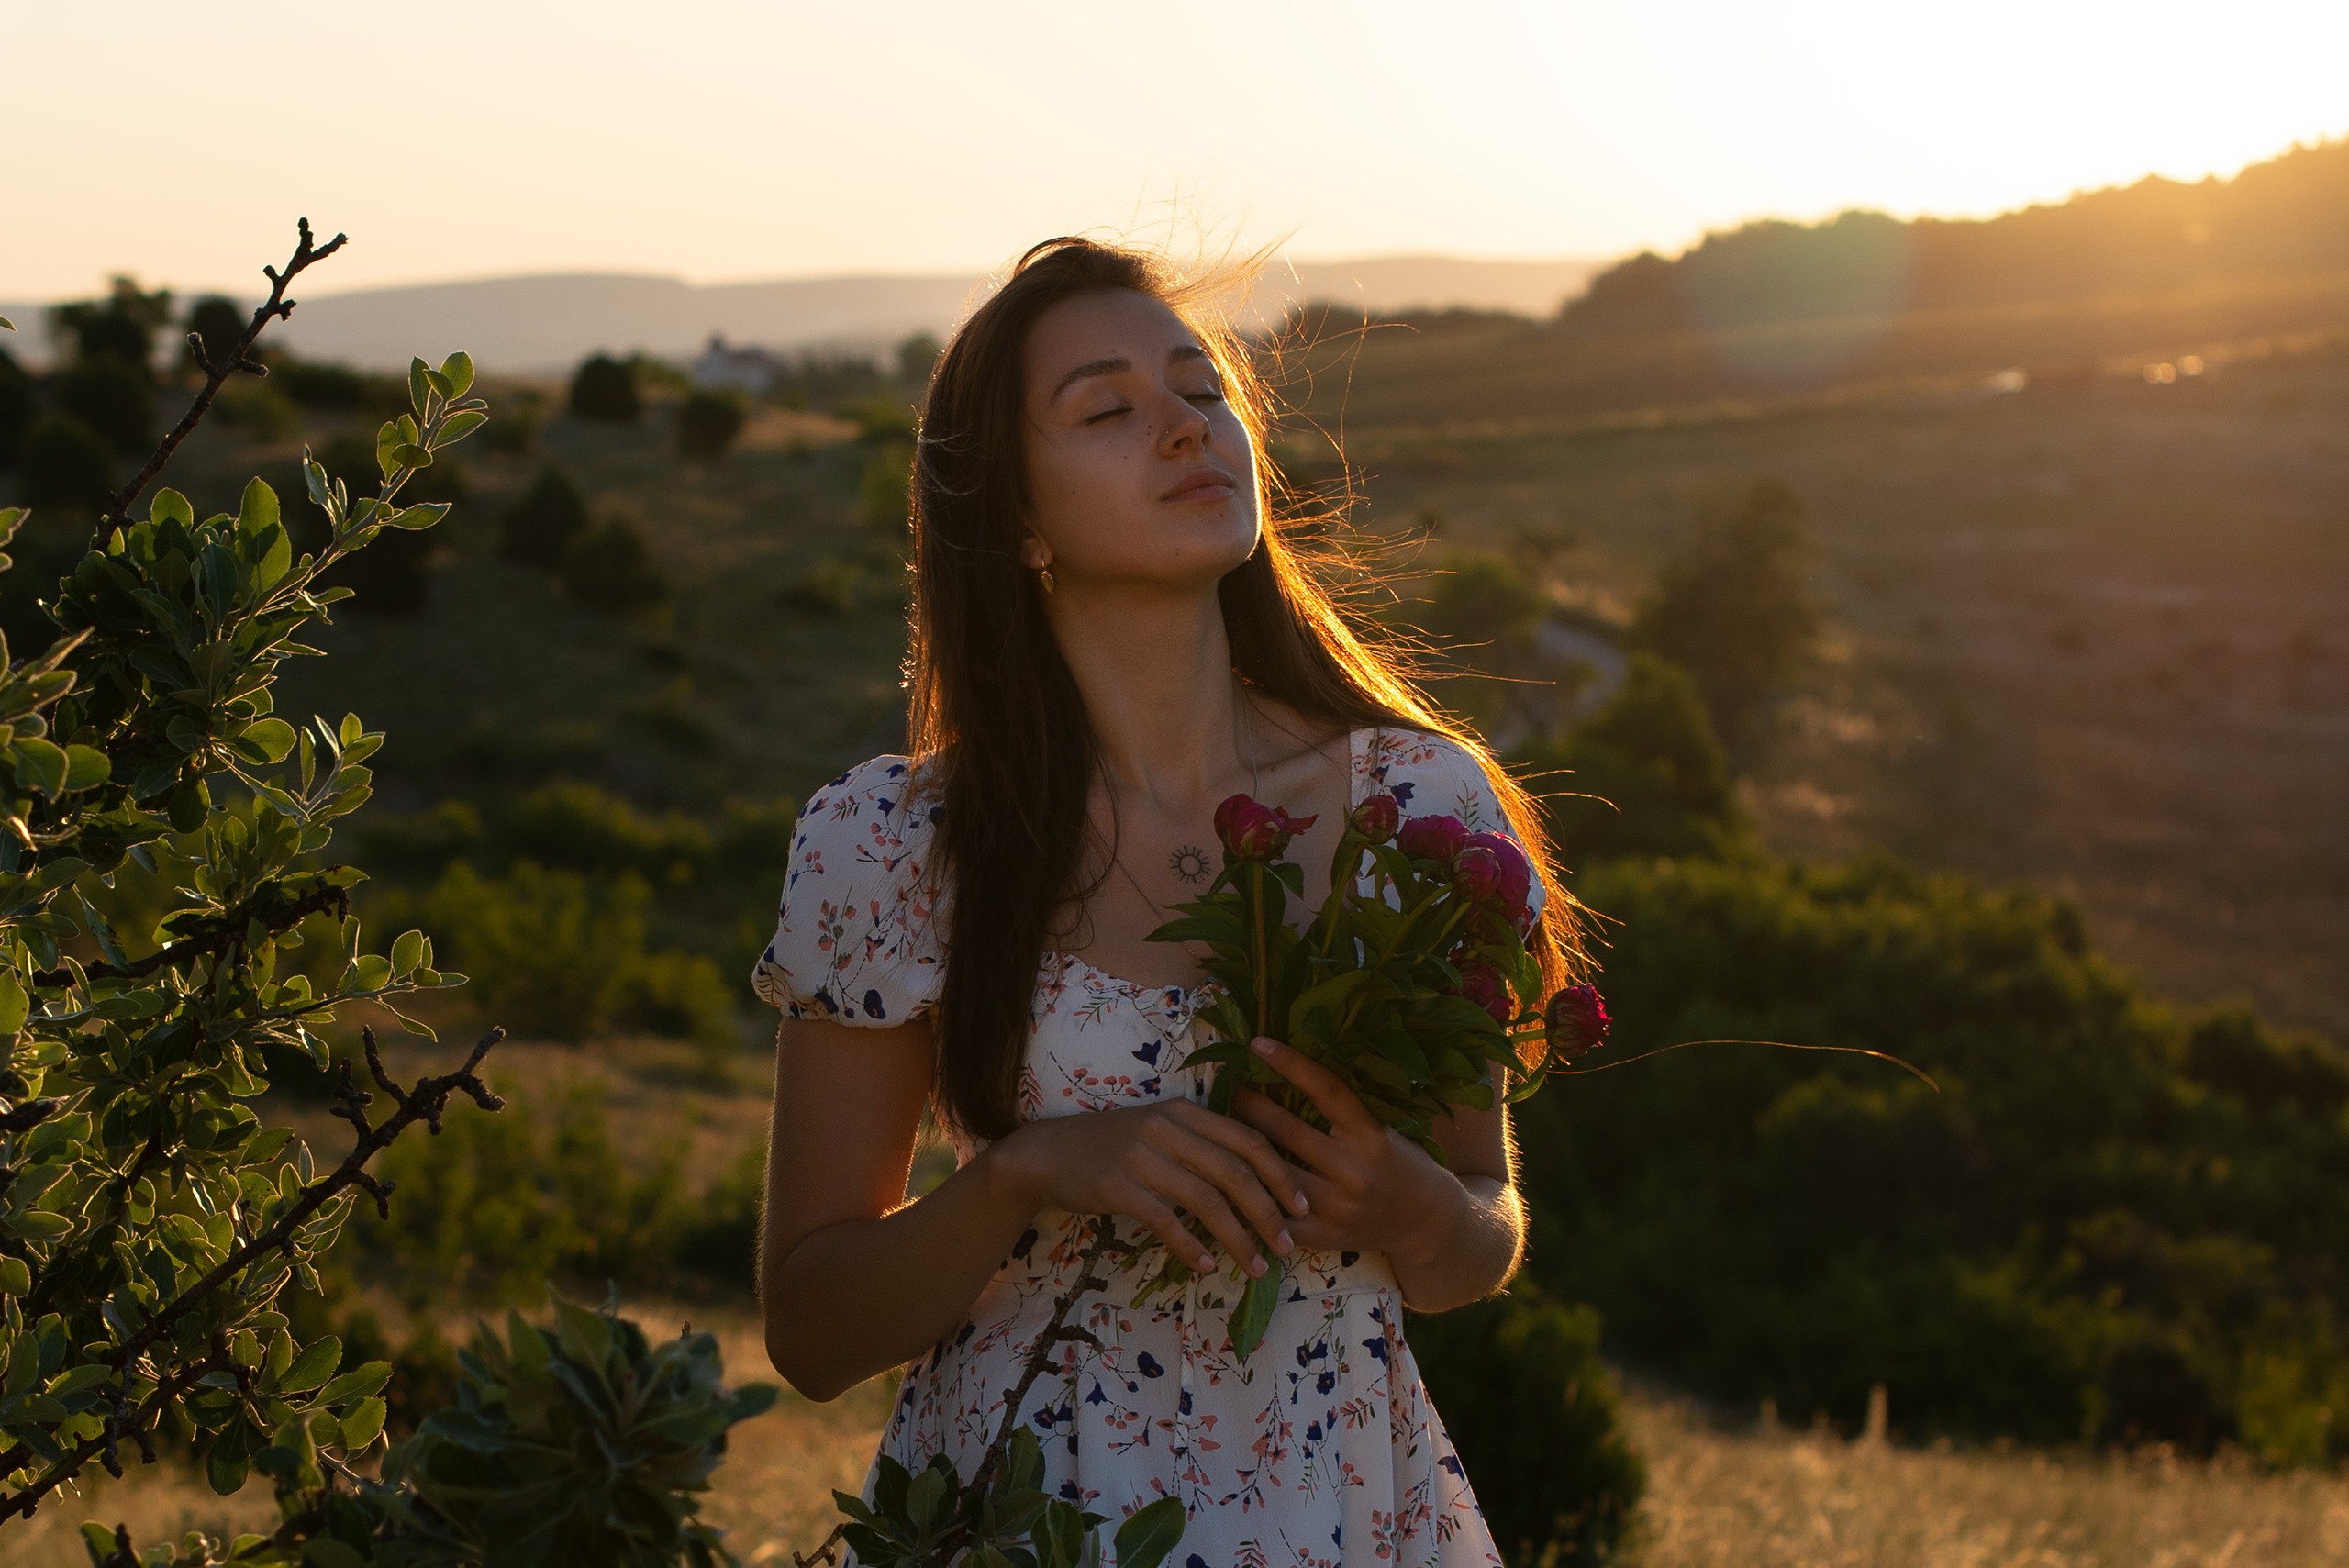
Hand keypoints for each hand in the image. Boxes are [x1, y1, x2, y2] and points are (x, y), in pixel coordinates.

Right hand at [986, 1098, 1310, 1278]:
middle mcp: (1168, 1128)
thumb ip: (1201, 1146)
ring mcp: (1142, 1155)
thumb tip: (1254, 1182)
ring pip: (1205, 1200)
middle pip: (1234, 1172)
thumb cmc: (1111, 1147)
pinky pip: (1164, 1220)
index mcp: (1185, 1111)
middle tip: (1287, 1246)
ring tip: (1255, 1265)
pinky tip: (1205, 1265)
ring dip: (1237, 1237)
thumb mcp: (1160, 1131)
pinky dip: (1190, 1245)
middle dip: (1268, 1213)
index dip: (1280, 1174)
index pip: (1248, 1139)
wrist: (1047, 1154)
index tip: (1303, 1207)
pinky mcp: (1117, 1184)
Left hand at [1230, 1036, 1466, 1266]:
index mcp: (1371, 1136)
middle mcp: (1353, 1170)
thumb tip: (1291, 1070)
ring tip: (1214, 1128)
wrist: (1426, 1223)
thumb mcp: (1382, 1130)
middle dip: (1247, 1103)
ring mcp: (1336, 1206)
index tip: (1257, 1043)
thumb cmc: (1400, 1164)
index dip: (1290, 1063)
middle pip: (1286, 1130)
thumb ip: (1343, 1111)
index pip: (1326, 1089)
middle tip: (1222, 1084)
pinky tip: (1221, 1181)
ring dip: (1239, 1148)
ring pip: (1273, 1173)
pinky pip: (1273, 1218)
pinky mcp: (1323, 1236)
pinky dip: (1246, 1200)